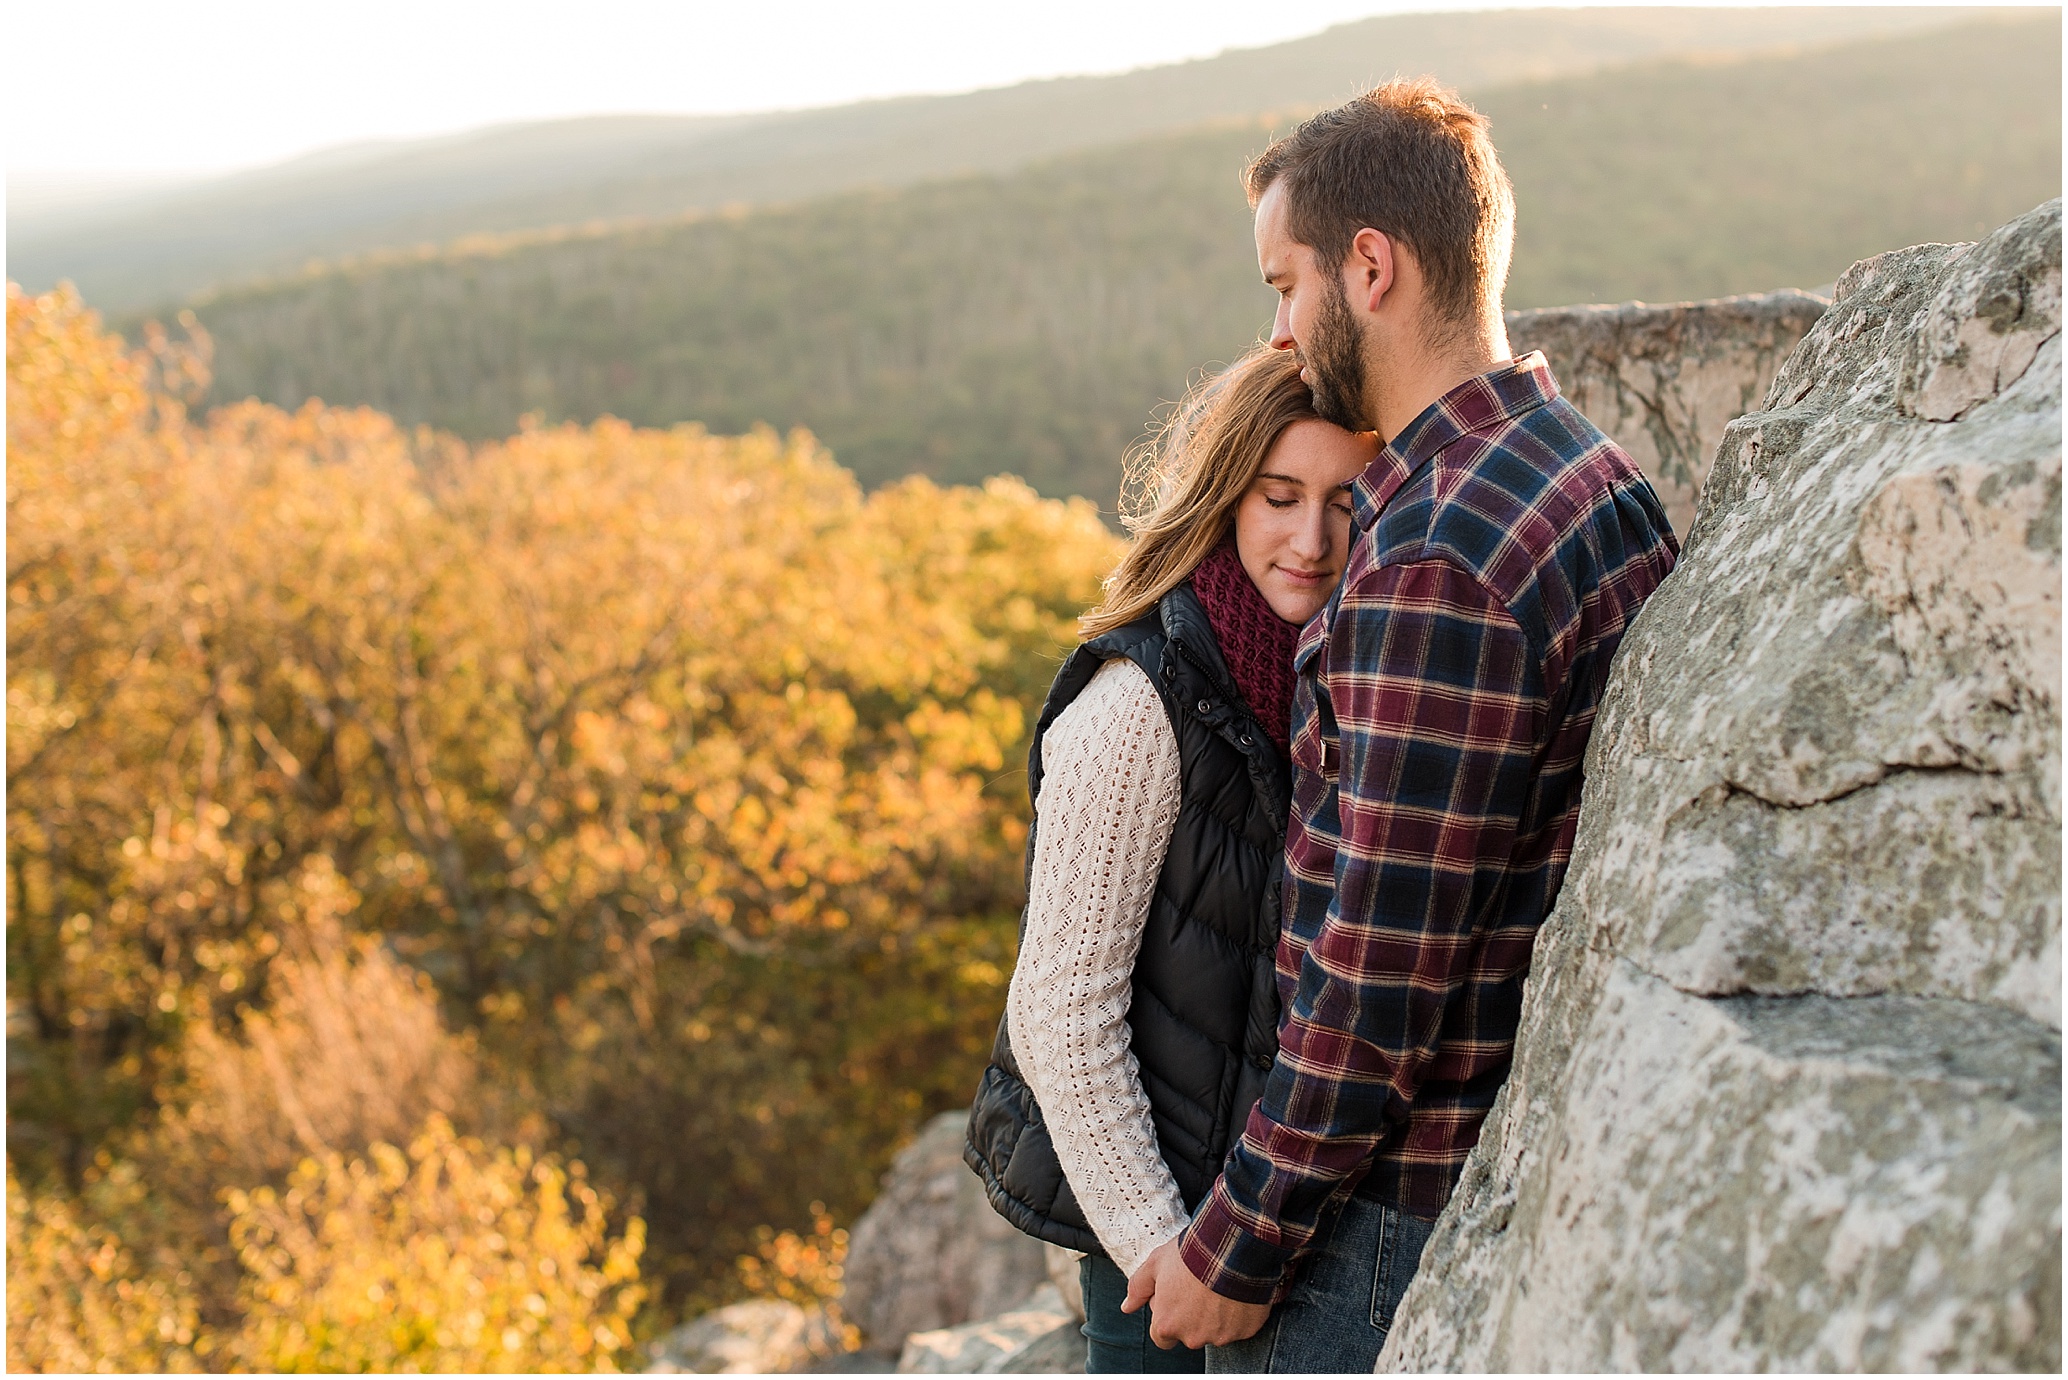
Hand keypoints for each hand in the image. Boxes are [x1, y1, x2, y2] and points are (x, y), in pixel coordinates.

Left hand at [1121, 1239, 1271, 1349]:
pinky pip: (1239, 1326)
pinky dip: (1238, 1313)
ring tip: (1218, 1284)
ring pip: (1215, 1331)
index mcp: (1167, 1325)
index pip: (1161, 1337)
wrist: (1231, 1248)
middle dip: (1192, 1316)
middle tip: (1198, 1287)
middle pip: (1188, 1333)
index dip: (1167, 1317)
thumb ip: (1138, 1288)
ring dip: (1215, 1314)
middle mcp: (1193, 1337)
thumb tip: (1126, 1307)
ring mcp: (1221, 1335)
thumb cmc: (1189, 1255)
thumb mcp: (1155, 1264)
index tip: (1176, 1299)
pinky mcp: (1246, 1330)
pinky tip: (1236, 1289)